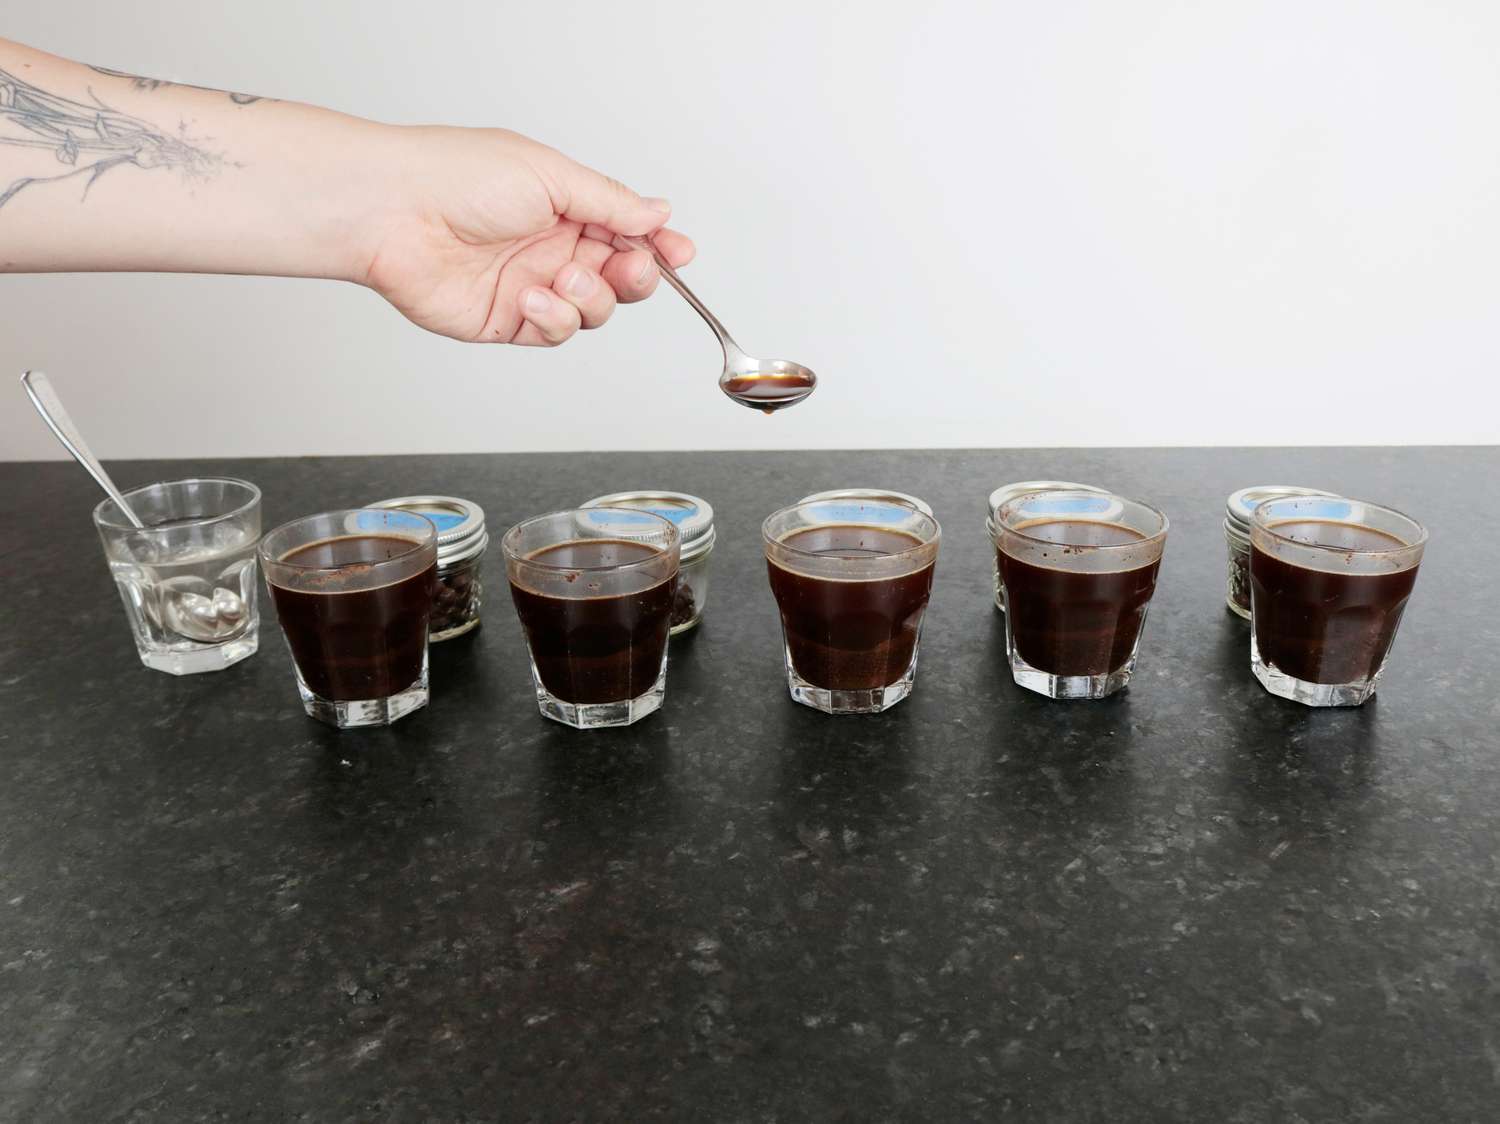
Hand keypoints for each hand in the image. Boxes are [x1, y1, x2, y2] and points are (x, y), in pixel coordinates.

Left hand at [358, 126, 694, 344]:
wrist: (392, 212)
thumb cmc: (456, 176)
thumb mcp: (551, 176)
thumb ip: (610, 203)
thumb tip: (658, 213)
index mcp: (564, 204)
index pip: (627, 231)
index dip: (657, 245)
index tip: (680, 254)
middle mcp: (550, 246)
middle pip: (620, 278)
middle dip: (635, 277)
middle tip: (630, 268)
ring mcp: (530, 284)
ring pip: (593, 310)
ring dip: (589, 297)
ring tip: (561, 274)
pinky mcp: (506, 320)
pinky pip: (554, 332)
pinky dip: (553, 318)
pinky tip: (531, 297)